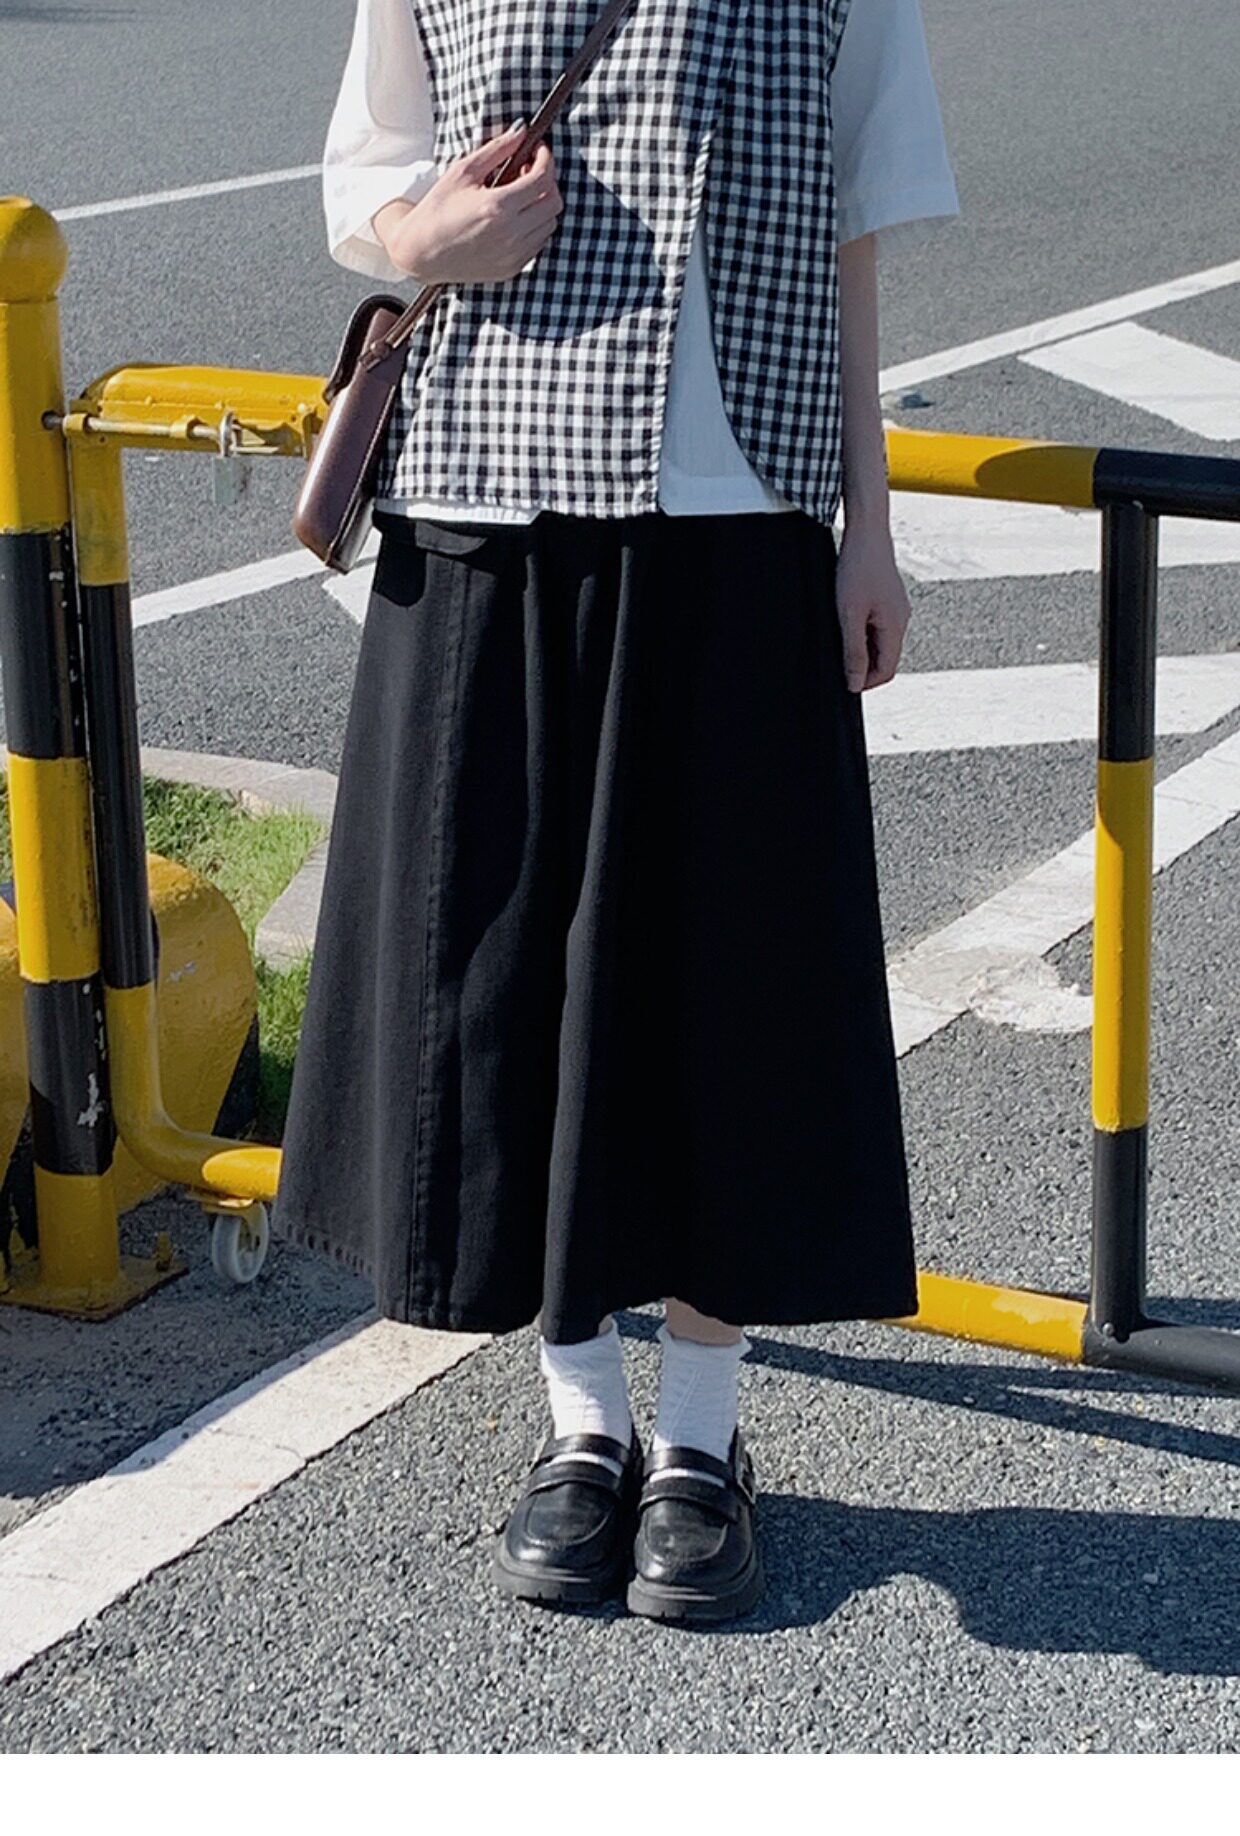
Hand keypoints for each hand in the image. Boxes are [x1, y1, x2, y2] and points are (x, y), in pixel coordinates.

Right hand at [374, 122, 563, 283]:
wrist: (421, 252)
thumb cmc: (437, 210)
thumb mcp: (463, 171)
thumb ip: (496, 149)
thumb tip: (521, 131)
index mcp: (498, 206)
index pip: (542, 179)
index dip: (545, 159)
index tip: (538, 150)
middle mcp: (510, 233)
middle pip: (554, 203)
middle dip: (548, 181)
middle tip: (530, 171)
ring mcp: (513, 255)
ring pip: (549, 225)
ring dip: (542, 205)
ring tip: (521, 195)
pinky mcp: (512, 268)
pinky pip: (538, 244)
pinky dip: (534, 227)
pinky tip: (515, 217)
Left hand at [834, 520, 910, 692]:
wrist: (866, 531)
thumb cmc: (857, 568)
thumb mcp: (849, 615)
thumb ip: (853, 652)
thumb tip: (855, 683)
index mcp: (896, 626)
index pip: (887, 671)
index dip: (865, 683)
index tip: (843, 682)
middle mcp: (901, 619)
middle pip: (885, 659)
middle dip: (863, 667)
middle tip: (836, 661)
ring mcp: (896, 608)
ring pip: (880, 642)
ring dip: (861, 649)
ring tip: (839, 637)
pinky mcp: (888, 598)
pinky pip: (878, 625)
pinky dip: (863, 632)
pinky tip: (846, 620)